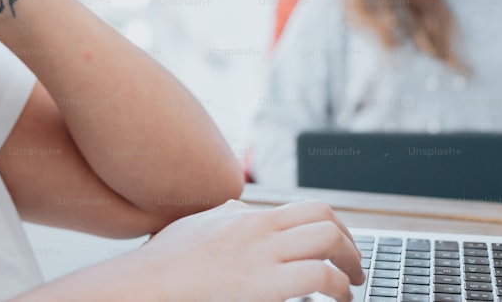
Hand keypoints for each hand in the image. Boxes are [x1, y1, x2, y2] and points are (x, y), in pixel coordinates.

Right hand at [139, 199, 364, 301]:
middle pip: (324, 216)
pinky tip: (340, 300)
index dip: (330, 228)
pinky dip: (340, 288)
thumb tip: (239, 210)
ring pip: (329, 238)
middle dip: (348, 241)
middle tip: (354, 265)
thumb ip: (224, 217)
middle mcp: (258, 226)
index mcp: (244, 214)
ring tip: (353, 285)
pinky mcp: (265, 284)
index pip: (304, 208)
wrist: (147, 283)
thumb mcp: (198, 225)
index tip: (336, 247)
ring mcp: (262, 252)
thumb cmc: (164, 262)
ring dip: (351, 261)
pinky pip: (320, 275)